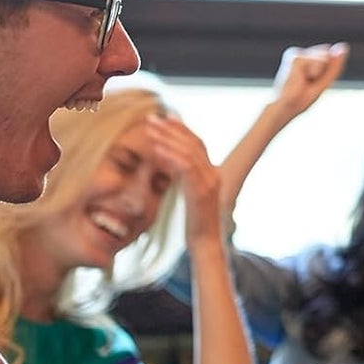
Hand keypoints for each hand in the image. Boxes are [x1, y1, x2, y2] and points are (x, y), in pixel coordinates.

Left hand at [144, 115, 221, 249]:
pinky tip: (157, 149)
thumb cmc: (194, 225)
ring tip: (150, 129)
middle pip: (193, 143)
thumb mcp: (189, 198)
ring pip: (189, 152)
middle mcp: (214, 174)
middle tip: (152, 118)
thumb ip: (184, 181)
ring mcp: (209, 182)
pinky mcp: (201, 192)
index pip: (197, 144)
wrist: (205, 245)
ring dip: (168, 138)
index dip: (181, 129)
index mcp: (212, 173)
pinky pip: (186, 168)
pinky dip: (171, 156)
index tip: (165, 117)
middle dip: (172, 128)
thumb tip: (169, 168)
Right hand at [271, 43, 348, 119]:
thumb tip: (344, 46)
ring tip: (305, 80)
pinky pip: (317, 61)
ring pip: (324, 56)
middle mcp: (301, 53)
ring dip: (318, 72)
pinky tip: (301, 77)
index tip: (313, 82)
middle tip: (309, 82)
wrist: (285, 107)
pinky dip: (313, 72)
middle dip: (324, 71)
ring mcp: (297, 53)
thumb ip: (334, 64)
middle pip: (328, 54)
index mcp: (308, 59)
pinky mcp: (295, 56)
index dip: (326, 72)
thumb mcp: (324, 81)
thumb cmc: (302, 98)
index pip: (330, 56)